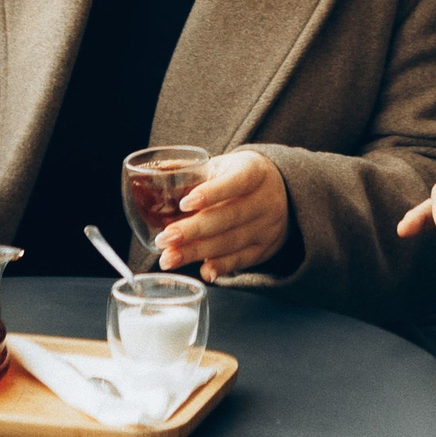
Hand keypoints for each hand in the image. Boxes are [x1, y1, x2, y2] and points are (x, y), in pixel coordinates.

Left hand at [160, 149, 288, 279]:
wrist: (281, 192)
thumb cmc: (239, 176)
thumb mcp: (223, 165)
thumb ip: (192, 170)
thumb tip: (155, 170)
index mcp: (254, 171)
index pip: (236, 181)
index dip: (211, 193)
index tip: (184, 203)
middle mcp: (264, 200)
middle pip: (228, 217)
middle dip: (193, 230)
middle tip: (164, 239)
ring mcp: (266, 227)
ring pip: (230, 242)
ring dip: (197, 253)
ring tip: (169, 258)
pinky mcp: (263, 249)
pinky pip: (241, 260)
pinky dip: (220, 267)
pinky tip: (203, 271)